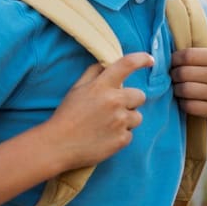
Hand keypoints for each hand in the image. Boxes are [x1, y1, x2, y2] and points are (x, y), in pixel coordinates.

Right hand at [47, 53, 152, 168]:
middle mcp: (114, 101)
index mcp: (102, 86)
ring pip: (137, 117)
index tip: (150, 60)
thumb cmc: (66, 115)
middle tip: (114, 108)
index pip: (127, 65)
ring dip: (127, 120)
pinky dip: (120, 136)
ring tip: (107, 125)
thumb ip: (93, 73)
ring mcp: (119, 121)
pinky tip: (104, 137)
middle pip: (140, 95)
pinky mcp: (121, 140)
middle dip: (131, 101)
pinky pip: (130, 135)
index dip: (141, 59)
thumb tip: (107, 64)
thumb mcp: (76, 89)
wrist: (56, 145)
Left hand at [171, 47, 206, 122]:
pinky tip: (186, 99)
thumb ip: (203, 40)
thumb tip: (182, 29)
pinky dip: (183, 103)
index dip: (174, 58)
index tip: (173, 61)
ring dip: (177, 89)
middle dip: (173, 74)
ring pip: (185, 90)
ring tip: (178, 87)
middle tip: (173, 75)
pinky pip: (191, 107)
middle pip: (184, 73)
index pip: (187, 55)